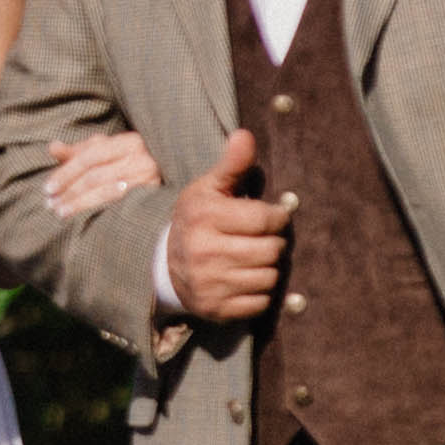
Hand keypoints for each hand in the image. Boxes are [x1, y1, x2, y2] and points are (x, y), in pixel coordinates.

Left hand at [42, 126, 162, 218]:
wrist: (169, 170)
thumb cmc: (130, 159)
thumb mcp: (106, 149)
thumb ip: (78, 150)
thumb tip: (52, 148)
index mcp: (128, 142)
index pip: (91, 156)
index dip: (67, 172)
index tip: (48, 188)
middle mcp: (140, 160)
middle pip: (97, 176)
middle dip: (71, 191)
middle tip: (51, 204)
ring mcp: (149, 181)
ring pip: (108, 193)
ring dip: (81, 204)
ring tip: (61, 213)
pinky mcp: (152, 199)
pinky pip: (121, 207)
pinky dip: (100, 212)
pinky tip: (84, 220)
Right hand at [165, 129, 286, 323]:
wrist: (166, 265)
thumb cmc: (198, 220)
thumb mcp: (209, 188)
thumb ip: (232, 164)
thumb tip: (245, 135)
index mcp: (204, 217)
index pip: (265, 219)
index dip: (277, 217)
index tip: (273, 216)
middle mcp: (204, 252)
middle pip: (271, 250)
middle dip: (273, 243)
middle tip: (263, 239)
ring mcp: (209, 284)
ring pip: (269, 277)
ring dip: (269, 267)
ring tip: (255, 257)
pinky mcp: (216, 309)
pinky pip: (261, 303)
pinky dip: (261, 292)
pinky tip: (247, 278)